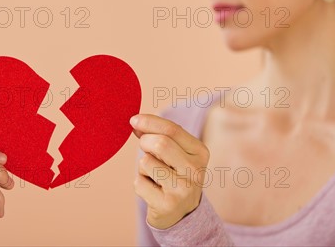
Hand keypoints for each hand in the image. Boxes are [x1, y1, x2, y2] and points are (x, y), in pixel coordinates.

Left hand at [131, 114, 209, 229]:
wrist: (182, 214)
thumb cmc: (174, 175)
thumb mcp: (174, 153)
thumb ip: (159, 135)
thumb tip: (136, 122)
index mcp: (200, 152)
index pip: (172, 129)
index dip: (149, 122)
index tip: (133, 120)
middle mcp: (195, 170)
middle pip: (160, 143)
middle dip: (145, 142)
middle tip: (146, 150)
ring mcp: (183, 189)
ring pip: (146, 162)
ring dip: (142, 167)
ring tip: (154, 176)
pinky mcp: (168, 205)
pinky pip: (139, 182)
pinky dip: (140, 184)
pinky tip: (152, 191)